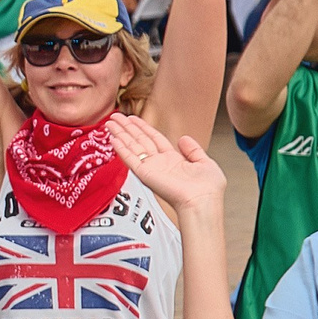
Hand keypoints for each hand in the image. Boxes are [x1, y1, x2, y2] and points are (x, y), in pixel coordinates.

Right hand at [105, 112, 225, 214]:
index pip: (154, 139)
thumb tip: (183, 138)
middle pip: (139, 140)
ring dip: (120, 134)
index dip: (142, 127)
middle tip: (115, 117)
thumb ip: (193, 150)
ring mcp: (151, 168)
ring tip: (110, 123)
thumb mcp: (205, 162)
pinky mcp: (144, 174)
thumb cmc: (207, 189)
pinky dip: (121, 149)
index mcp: (173, 160)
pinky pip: (130, 159)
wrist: (202, 201)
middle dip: (126, 128)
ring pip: (132, 147)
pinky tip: (113, 139)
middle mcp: (159, 163)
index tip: (132, 119)